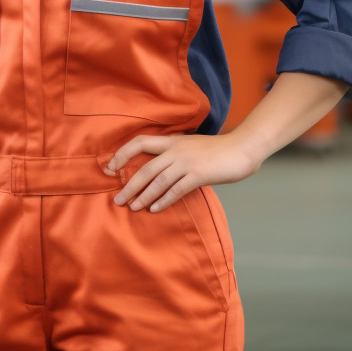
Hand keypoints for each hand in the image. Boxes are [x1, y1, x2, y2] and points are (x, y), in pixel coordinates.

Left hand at [105, 132, 261, 212]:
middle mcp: (175, 150)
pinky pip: (176, 189)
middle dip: (129, 185)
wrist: (242, 148)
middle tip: (117, 200)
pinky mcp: (198, 174)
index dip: (122, 154)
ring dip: (143, 195)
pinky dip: (163, 200)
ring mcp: (186, 162)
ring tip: (132, 207)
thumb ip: (175, 155)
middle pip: (145, 167)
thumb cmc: (218, 150)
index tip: (109, 168)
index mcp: (172, 141)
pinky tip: (154, 209)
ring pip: (157, 180)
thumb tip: (160, 169)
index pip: (139, 142)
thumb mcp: (191, 147)